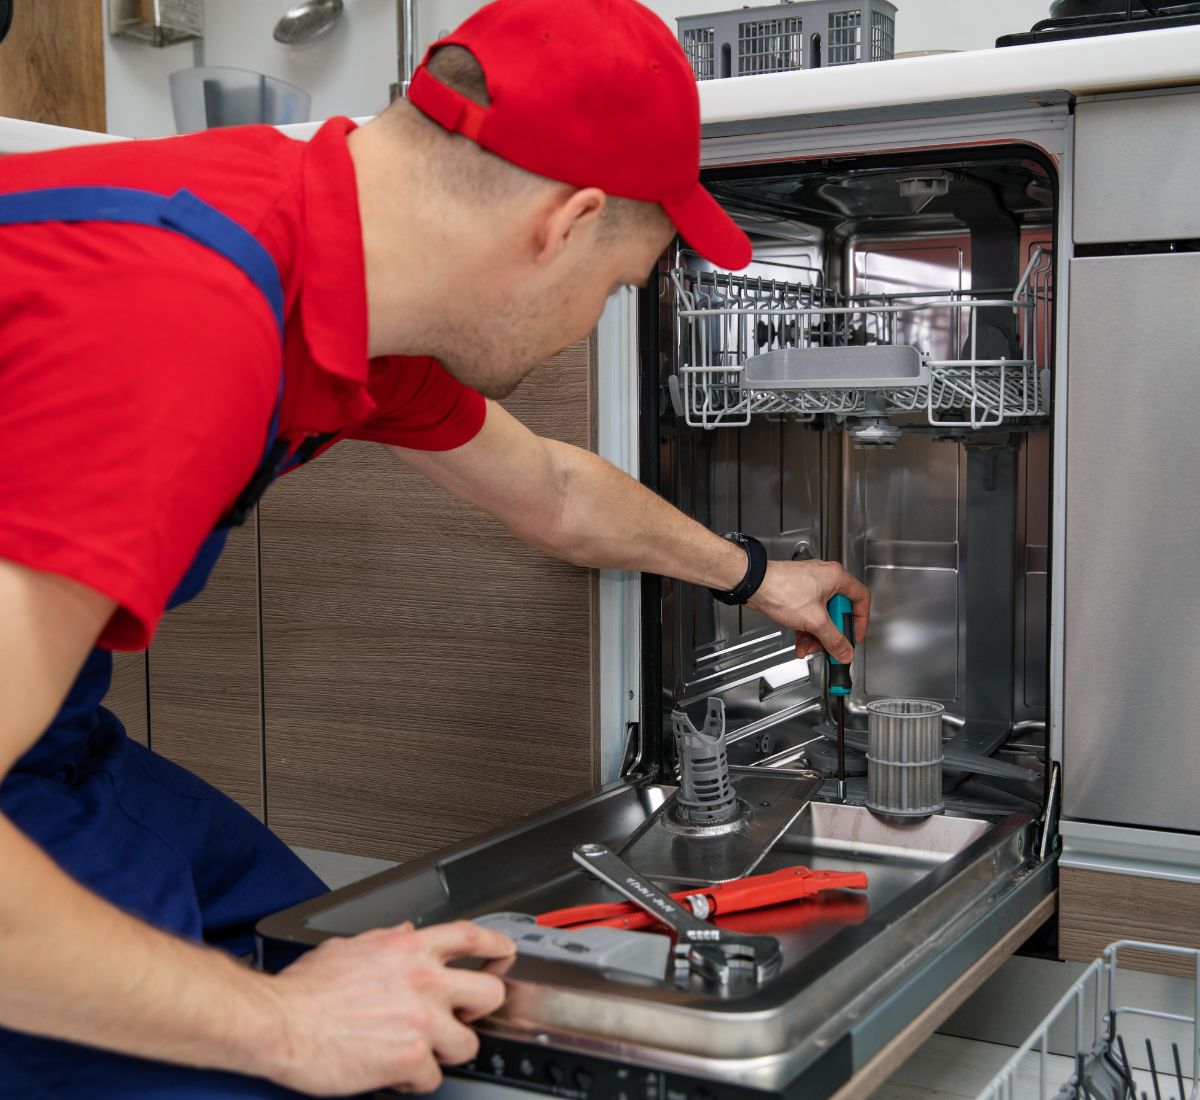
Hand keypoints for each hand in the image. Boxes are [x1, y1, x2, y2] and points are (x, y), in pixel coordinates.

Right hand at [261, 921, 514, 1095]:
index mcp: (408, 948)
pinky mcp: (410, 1059)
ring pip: (467, 1044)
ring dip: (445, 1050)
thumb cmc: (304, 989)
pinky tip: (396, 1071)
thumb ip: (387, 940)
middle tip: (463, 1016)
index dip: (495, 944)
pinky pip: (433, 1078)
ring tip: (420, 1049)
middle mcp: (423, 980)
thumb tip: (406, 933)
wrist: (279, 1022)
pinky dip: (415, 1079)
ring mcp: (421, 1021)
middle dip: (480, 1009)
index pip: (470, 937)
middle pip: (489, 993)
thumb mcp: (350, 946)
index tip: (504, 951)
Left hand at [747, 559, 869, 662]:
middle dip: (831, 633)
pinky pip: (807, 614)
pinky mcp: (796, 592)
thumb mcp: (815, 621)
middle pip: (838, 611)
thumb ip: (833, 639)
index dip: (861, 620)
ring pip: (821, 615)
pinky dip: (805, 630)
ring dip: (816, 635)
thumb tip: (845, 651)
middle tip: (829, 645)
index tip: (855, 636)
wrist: (753, 584)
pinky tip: (800, 644)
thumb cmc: (781, 590)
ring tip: (809, 647)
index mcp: (836, 578)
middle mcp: (825, 578)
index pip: (861, 599)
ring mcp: (809, 585)